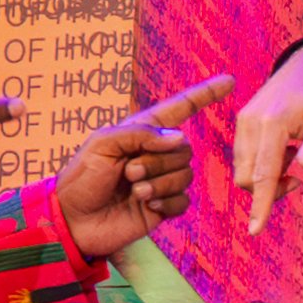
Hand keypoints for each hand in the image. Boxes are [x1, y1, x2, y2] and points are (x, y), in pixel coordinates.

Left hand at [57, 82, 222, 260]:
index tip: (229, 81)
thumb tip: (180, 139)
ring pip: (185, 175)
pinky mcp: (164, 207)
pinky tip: (145, 206)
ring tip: (133, 190)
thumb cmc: (81, 177)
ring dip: (157, 183)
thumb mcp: (103, 143)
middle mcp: (156, 154)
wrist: (73, 221)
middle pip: (184, 148)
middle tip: (128, 172)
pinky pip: (183, 200)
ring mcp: (162, 181)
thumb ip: (141, 134)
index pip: (181, 108)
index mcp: (142, 131)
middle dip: (157, 161)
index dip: (205, 94)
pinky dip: (165, 203)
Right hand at [228, 42, 302, 228]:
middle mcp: (250, 122)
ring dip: (266, 177)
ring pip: (244, 168)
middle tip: (298, 180)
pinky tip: (284, 152)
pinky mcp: (243, 121)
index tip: (254, 231)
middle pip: (248, 177)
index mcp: (272, 124)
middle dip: (268, 190)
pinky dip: (262, 164)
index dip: (260, 205)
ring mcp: (243, 121)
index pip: (262, 175)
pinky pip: (245, 156)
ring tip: (293, 159)